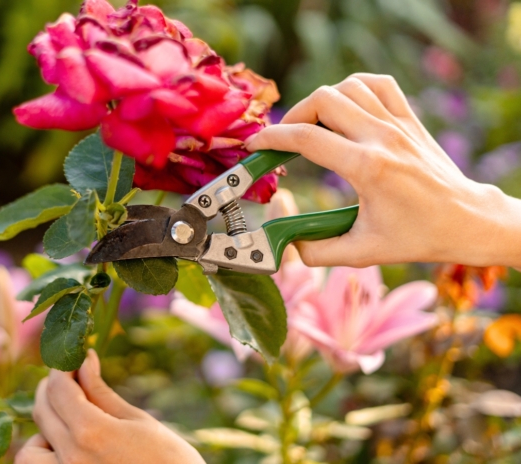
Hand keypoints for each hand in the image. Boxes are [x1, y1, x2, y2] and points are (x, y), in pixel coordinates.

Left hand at [15, 349, 204, 463]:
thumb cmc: (169, 461)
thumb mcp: (138, 421)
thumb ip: (102, 393)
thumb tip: (85, 360)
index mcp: (91, 433)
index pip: (59, 388)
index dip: (63, 367)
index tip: (74, 357)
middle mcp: (70, 458)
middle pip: (43, 411)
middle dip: (52, 388)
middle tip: (71, 378)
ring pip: (29, 450)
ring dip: (43, 430)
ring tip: (69, 422)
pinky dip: (45, 456)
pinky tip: (67, 448)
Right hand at [247, 73, 520, 268]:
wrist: (466, 221)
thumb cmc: (417, 237)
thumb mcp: (362, 252)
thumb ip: (316, 251)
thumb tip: (284, 245)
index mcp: (367, 168)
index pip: (306, 139)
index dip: (271, 139)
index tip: (255, 145)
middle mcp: (382, 138)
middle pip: (324, 101)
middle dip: (294, 117)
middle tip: (285, 141)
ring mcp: (398, 124)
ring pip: (348, 87)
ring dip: (321, 102)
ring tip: (312, 126)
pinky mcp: (409, 120)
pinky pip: (378, 84)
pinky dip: (355, 87)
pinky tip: (346, 106)